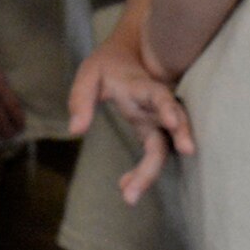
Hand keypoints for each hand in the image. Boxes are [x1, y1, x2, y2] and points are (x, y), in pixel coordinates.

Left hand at [66, 19, 192, 205]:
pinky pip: (154, 155)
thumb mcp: (89, 73)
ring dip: (148, 174)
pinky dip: (141, 173)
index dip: (167, 109)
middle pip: (165, 136)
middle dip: (153, 163)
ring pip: (163, 150)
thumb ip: (81, 99)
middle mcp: (156, 107)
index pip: (160, 97)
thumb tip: (75, 130)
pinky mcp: (155, 131)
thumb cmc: (109, 64)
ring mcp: (158, 121)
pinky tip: (124, 187)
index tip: (174, 123)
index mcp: (143, 87)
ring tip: (128, 196)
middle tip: (133, 191)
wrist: (134, 52)